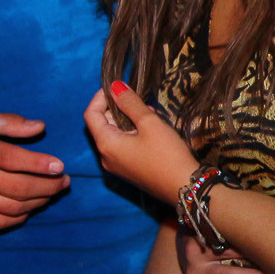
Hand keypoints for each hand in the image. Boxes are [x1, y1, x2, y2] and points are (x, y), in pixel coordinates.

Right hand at [0, 110, 68, 229]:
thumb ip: (7, 123)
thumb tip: (40, 127)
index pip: (12, 159)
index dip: (39, 164)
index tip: (60, 166)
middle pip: (17, 188)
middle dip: (47, 186)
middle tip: (64, 181)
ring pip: (10, 207)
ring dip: (38, 202)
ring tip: (52, 192)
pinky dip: (19, 217)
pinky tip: (30, 207)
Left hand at [83, 83, 197, 202]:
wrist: (184, 187)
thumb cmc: (167, 155)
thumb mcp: (149, 123)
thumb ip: (130, 103)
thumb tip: (115, 86)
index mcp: (106, 144)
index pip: (91, 115)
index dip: (100, 98)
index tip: (117, 87)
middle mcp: (106, 156)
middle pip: (102, 124)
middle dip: (117, 108)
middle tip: (139, 100)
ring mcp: (117, 165)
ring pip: (114, 134)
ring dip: (127, 120)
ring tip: (149, 113)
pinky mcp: (128, 170)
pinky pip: (123, 145)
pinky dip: (132, 133)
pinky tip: (151, 128)